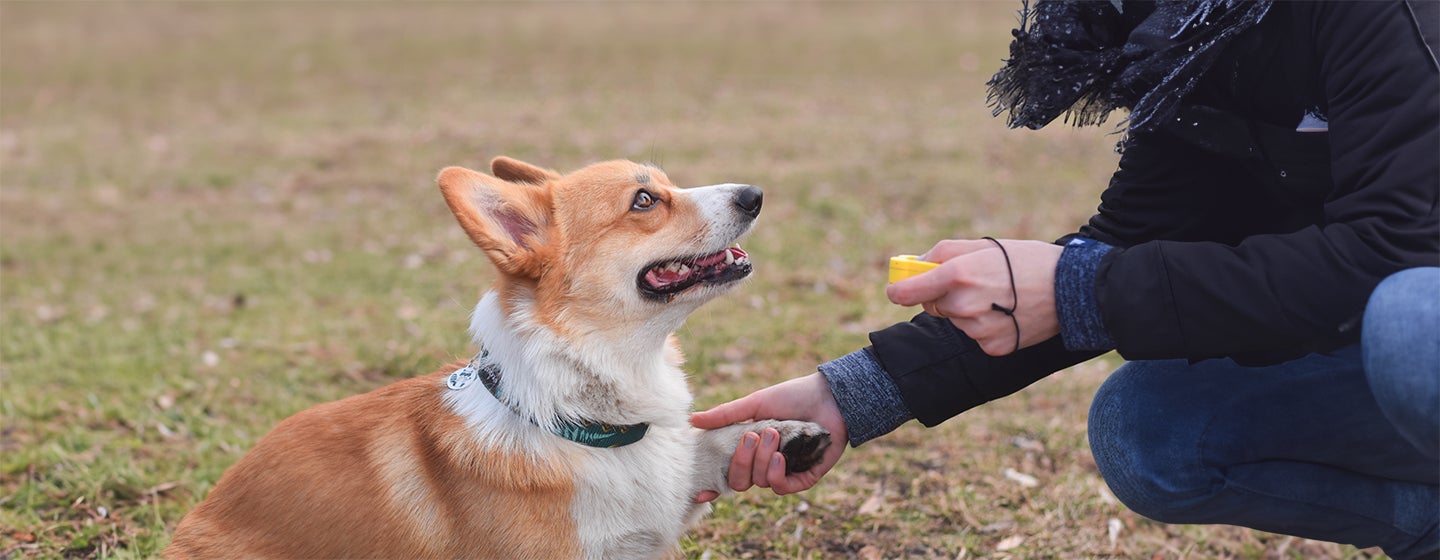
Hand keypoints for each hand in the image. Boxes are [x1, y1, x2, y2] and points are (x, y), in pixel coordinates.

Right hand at [690, 373, 846, 501]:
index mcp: (751, 449)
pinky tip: (781, 458)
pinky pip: (782, 488)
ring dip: (762, 459)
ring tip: (774, 435)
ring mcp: (785, 472)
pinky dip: (776, 475)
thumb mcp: (754, 404)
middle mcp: (766, 464)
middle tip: (753, 436)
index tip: (700, 492)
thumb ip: (725, 416)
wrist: (828, 397)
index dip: (713, 486)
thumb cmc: (792, 397)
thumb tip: (692, 421)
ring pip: (760, 482)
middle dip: (742, 461)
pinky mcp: (805, 477)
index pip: (728, 473)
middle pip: (740, 481)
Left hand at [887, 238, 1061, 355]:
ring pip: (956, 321)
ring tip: (998, 297)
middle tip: (971, 282)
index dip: (899, 290)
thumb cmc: (1026, 261)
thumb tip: (914, 264)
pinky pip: (975, 337)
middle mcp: (964, 305)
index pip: (909, 291)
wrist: (1072, 289)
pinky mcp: (993, 347)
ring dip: (966, 310)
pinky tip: (1007, 314)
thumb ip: (942, 253)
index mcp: (958, 275)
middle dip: (942, 295)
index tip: (895, 291)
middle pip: (933, 305)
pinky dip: (985, 327)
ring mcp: (978, 330)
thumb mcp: (983, 245)